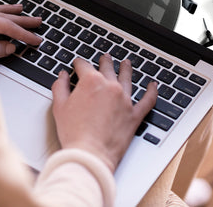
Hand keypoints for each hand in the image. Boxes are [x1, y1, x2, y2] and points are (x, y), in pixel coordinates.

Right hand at [51, 54, 157, 172]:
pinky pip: (147, 100)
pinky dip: (152, 92)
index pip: (84, 65)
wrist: (90, 154)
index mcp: (91, 82)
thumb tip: (63, 76)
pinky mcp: (135, 115)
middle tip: (105, 57)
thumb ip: (60, 87)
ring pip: (127, 78)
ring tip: (126, 63)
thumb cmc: (74, 133)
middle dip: (104, 61)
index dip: (79, 63)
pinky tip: (153, 86)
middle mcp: (110, 86)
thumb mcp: (59, 107)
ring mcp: (125, 100)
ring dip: (126, 69)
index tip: (77, 63)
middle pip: (107, 68)